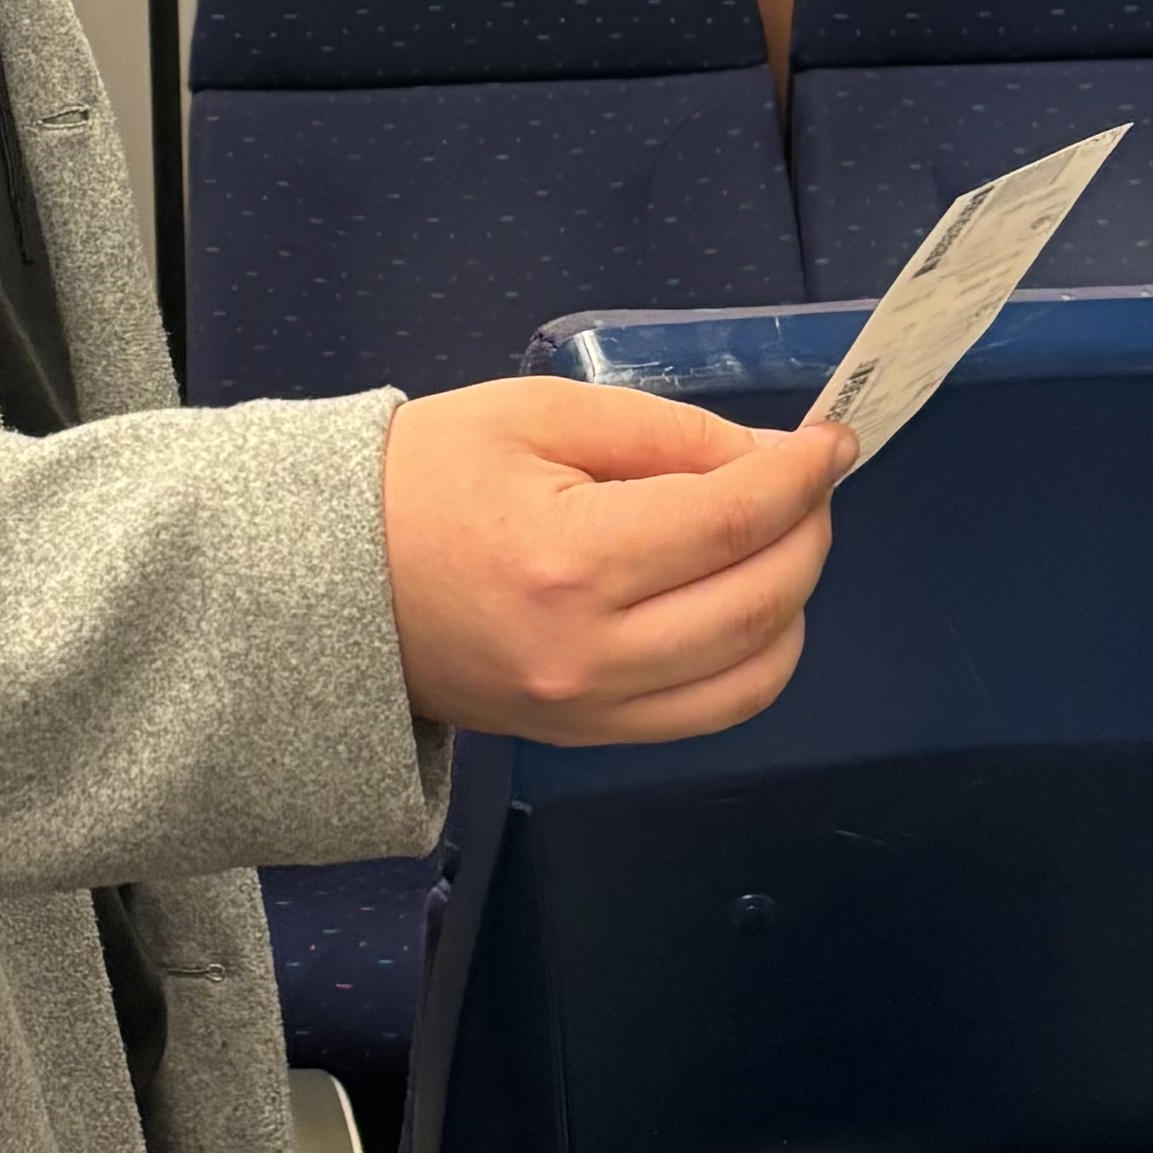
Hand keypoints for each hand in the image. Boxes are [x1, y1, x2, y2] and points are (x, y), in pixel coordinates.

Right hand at [379, 380, 851, 744]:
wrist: (322, 585)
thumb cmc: (416, 482)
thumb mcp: (536, 415)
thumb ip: (665, 433)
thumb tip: (768, 456)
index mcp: (571, 560)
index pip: (736, 517)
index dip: (803, 472)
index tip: (830, 440)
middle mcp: (591, 653)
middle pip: (764, 599)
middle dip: (809, 529)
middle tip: (806, 481)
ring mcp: (590, 709)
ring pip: (756, 673)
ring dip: (793, 600)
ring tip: (775, 541)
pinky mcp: (587, 737)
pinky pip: (710, 712)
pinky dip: (754, 657)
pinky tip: (742, 602)